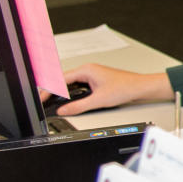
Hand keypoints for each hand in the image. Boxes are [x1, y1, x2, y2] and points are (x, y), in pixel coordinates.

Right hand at [53, 64, 172, 115]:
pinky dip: (71, 93)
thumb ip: (79, 106)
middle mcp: (88, 70)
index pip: (60, 80)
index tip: (42, 98)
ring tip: (51, 100)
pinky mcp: (95, 81)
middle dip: (52, 90)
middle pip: (63, 80)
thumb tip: (64, 111)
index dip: (49, 90)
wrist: (140, 87)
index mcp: (86, 70)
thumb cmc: (125, 87)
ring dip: (62, 92)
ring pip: (70, 83)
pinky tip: (67, 99)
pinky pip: (78, 86)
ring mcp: (91, 75)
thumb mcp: (99, 100)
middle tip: (43, 101)